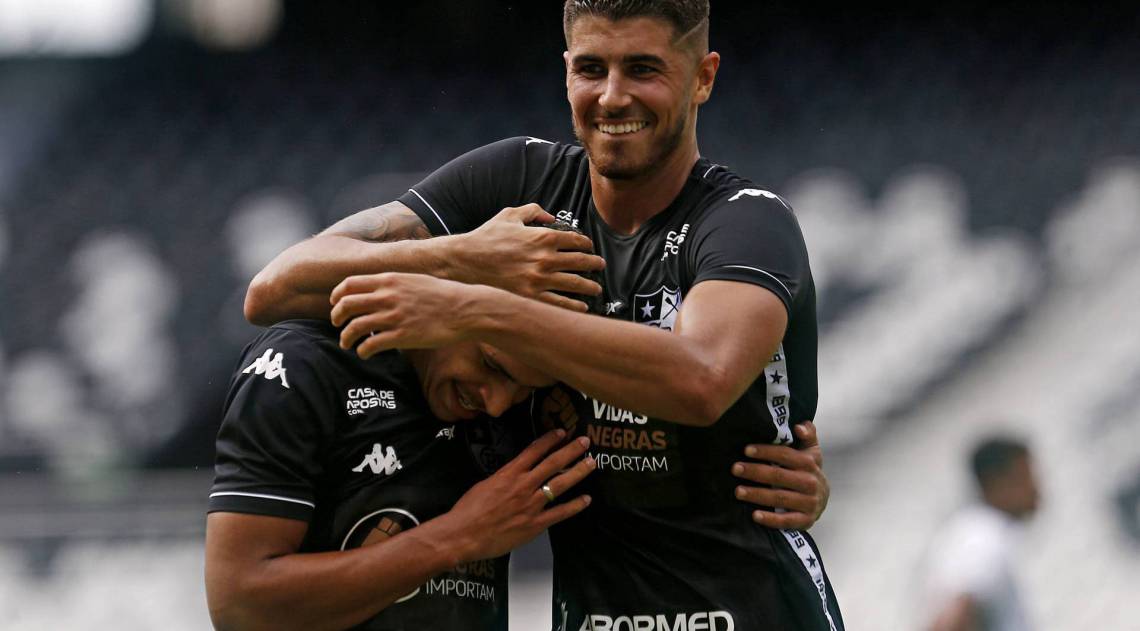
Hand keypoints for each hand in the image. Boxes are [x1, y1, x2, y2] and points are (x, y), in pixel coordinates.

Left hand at [331, 272, 486, 356]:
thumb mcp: (414, 279)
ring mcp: (393, 317)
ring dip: (346, 337)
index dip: (337, 296)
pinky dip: (362, 351)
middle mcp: (387, 296)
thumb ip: (393, 283)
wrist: (464, 309)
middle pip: (346, 305)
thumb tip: (379, 289)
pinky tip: (365, 353)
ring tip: (347, 343)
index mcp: (389, 280)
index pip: (349, 284)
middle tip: (336, 325)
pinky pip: (370, 345)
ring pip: (354, 327)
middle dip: (336, 317)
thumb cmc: (443, 295)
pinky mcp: (401, 336)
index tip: (335, 304)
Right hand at [447, 429, 594, 560]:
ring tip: (591, 462)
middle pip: (552, 463)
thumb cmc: (468, 510)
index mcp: (509, 473)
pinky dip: (575, 506)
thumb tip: (515, 474)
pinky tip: (587, 499)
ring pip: (560, 484)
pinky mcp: (535, 524)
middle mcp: (524, 485)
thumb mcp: (485, 485)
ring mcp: (532, 504)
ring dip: (578, 472)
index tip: (561, 432)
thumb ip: (504, 478)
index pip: (534, 450)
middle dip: (571, 450)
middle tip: (585, 441)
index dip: (549, 439)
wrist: (464, 534)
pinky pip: (560, 513)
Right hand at [452, 204, 604, 311]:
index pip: (576, 240)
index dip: (587, 244)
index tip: (590, 248)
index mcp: (542, 237)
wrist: (463, 262)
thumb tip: (549, 216)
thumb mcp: (509, 215)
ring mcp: (538, 280)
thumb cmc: (485, 238)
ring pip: (575, 284)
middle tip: (601, 267)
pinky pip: (560, 304)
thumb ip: (532, 211)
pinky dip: (575, 307)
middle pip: (582, 262)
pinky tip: (582, 307)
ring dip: (590, 287)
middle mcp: (544, 258)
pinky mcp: (530, 297)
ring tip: (596, 289)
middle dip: (595, 264)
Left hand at [731, 421, 828, 529]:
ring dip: (757, 495)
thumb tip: (799, 426)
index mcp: (810, 463)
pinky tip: (754, 515)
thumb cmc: (808, 470)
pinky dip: (771, 519)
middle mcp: (811, 482)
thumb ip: (808, 434)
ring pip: (780, 498)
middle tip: (735, 469)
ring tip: (738, 491)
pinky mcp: (806, 520)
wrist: (822, 499)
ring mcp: (810, 502)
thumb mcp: (811, 451)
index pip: (785, 454)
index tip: (745, 450)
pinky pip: (787, 521)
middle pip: (779, 476)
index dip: (765, 451)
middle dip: (755, 472)